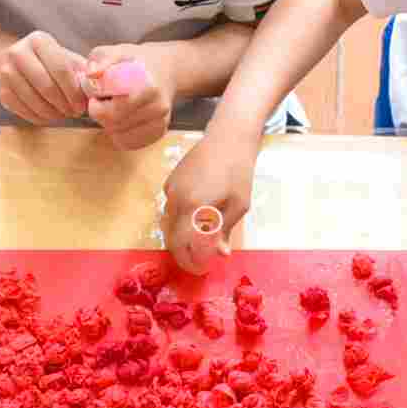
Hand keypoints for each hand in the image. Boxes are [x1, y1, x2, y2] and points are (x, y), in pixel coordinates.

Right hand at [0, 31, 92, 125]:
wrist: (11, 61)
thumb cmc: (47, 61)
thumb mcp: (65, 57)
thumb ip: (82, 70)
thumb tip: (96, 87)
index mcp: (38, 41)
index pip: (60, 69)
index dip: (74, 91)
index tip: (82, 104)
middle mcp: (18, 53)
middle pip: (47, 87)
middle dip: (65, 105)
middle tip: (75, 112)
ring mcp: (6, 73)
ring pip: (35, 102)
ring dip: (54, 114)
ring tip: (64, 114)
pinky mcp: (2, 92)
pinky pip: (25, 112)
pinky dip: (41, 118)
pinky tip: (51, 115)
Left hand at [82, 46, 173, 150]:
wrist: (167, 70)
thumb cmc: (137, 61)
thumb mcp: (117, 51)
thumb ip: (101, 59)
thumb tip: (91, 74)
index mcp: (147, 86)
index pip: (112, 110)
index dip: (96, 104)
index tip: (96, 94)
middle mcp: (157, 106)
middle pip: (113, 124)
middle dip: (100, 114)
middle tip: (102, 101)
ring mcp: (160, 121)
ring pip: (119, 135)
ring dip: (108, 124)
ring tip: (113, 107)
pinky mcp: (159, 132)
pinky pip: (128, 143)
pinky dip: (118, 134)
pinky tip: (121, 119)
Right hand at [162, 132, 252, 274]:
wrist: (227, 138)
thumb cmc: (238, 171)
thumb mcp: (238, 205)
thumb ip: (224, 231)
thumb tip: (220, 254)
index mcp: (193, 207)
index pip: (183, 246)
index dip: (190, 262)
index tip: (202, 270)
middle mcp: (175, 200)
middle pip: (171, 238)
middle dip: (183, 254)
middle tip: (199, 263)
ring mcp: (170, 190)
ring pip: (168, 225)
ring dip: (180, 239)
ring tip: (198, 246)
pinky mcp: (170, 182)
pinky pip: (170, 210)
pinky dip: (179, 222)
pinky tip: (195, 223)